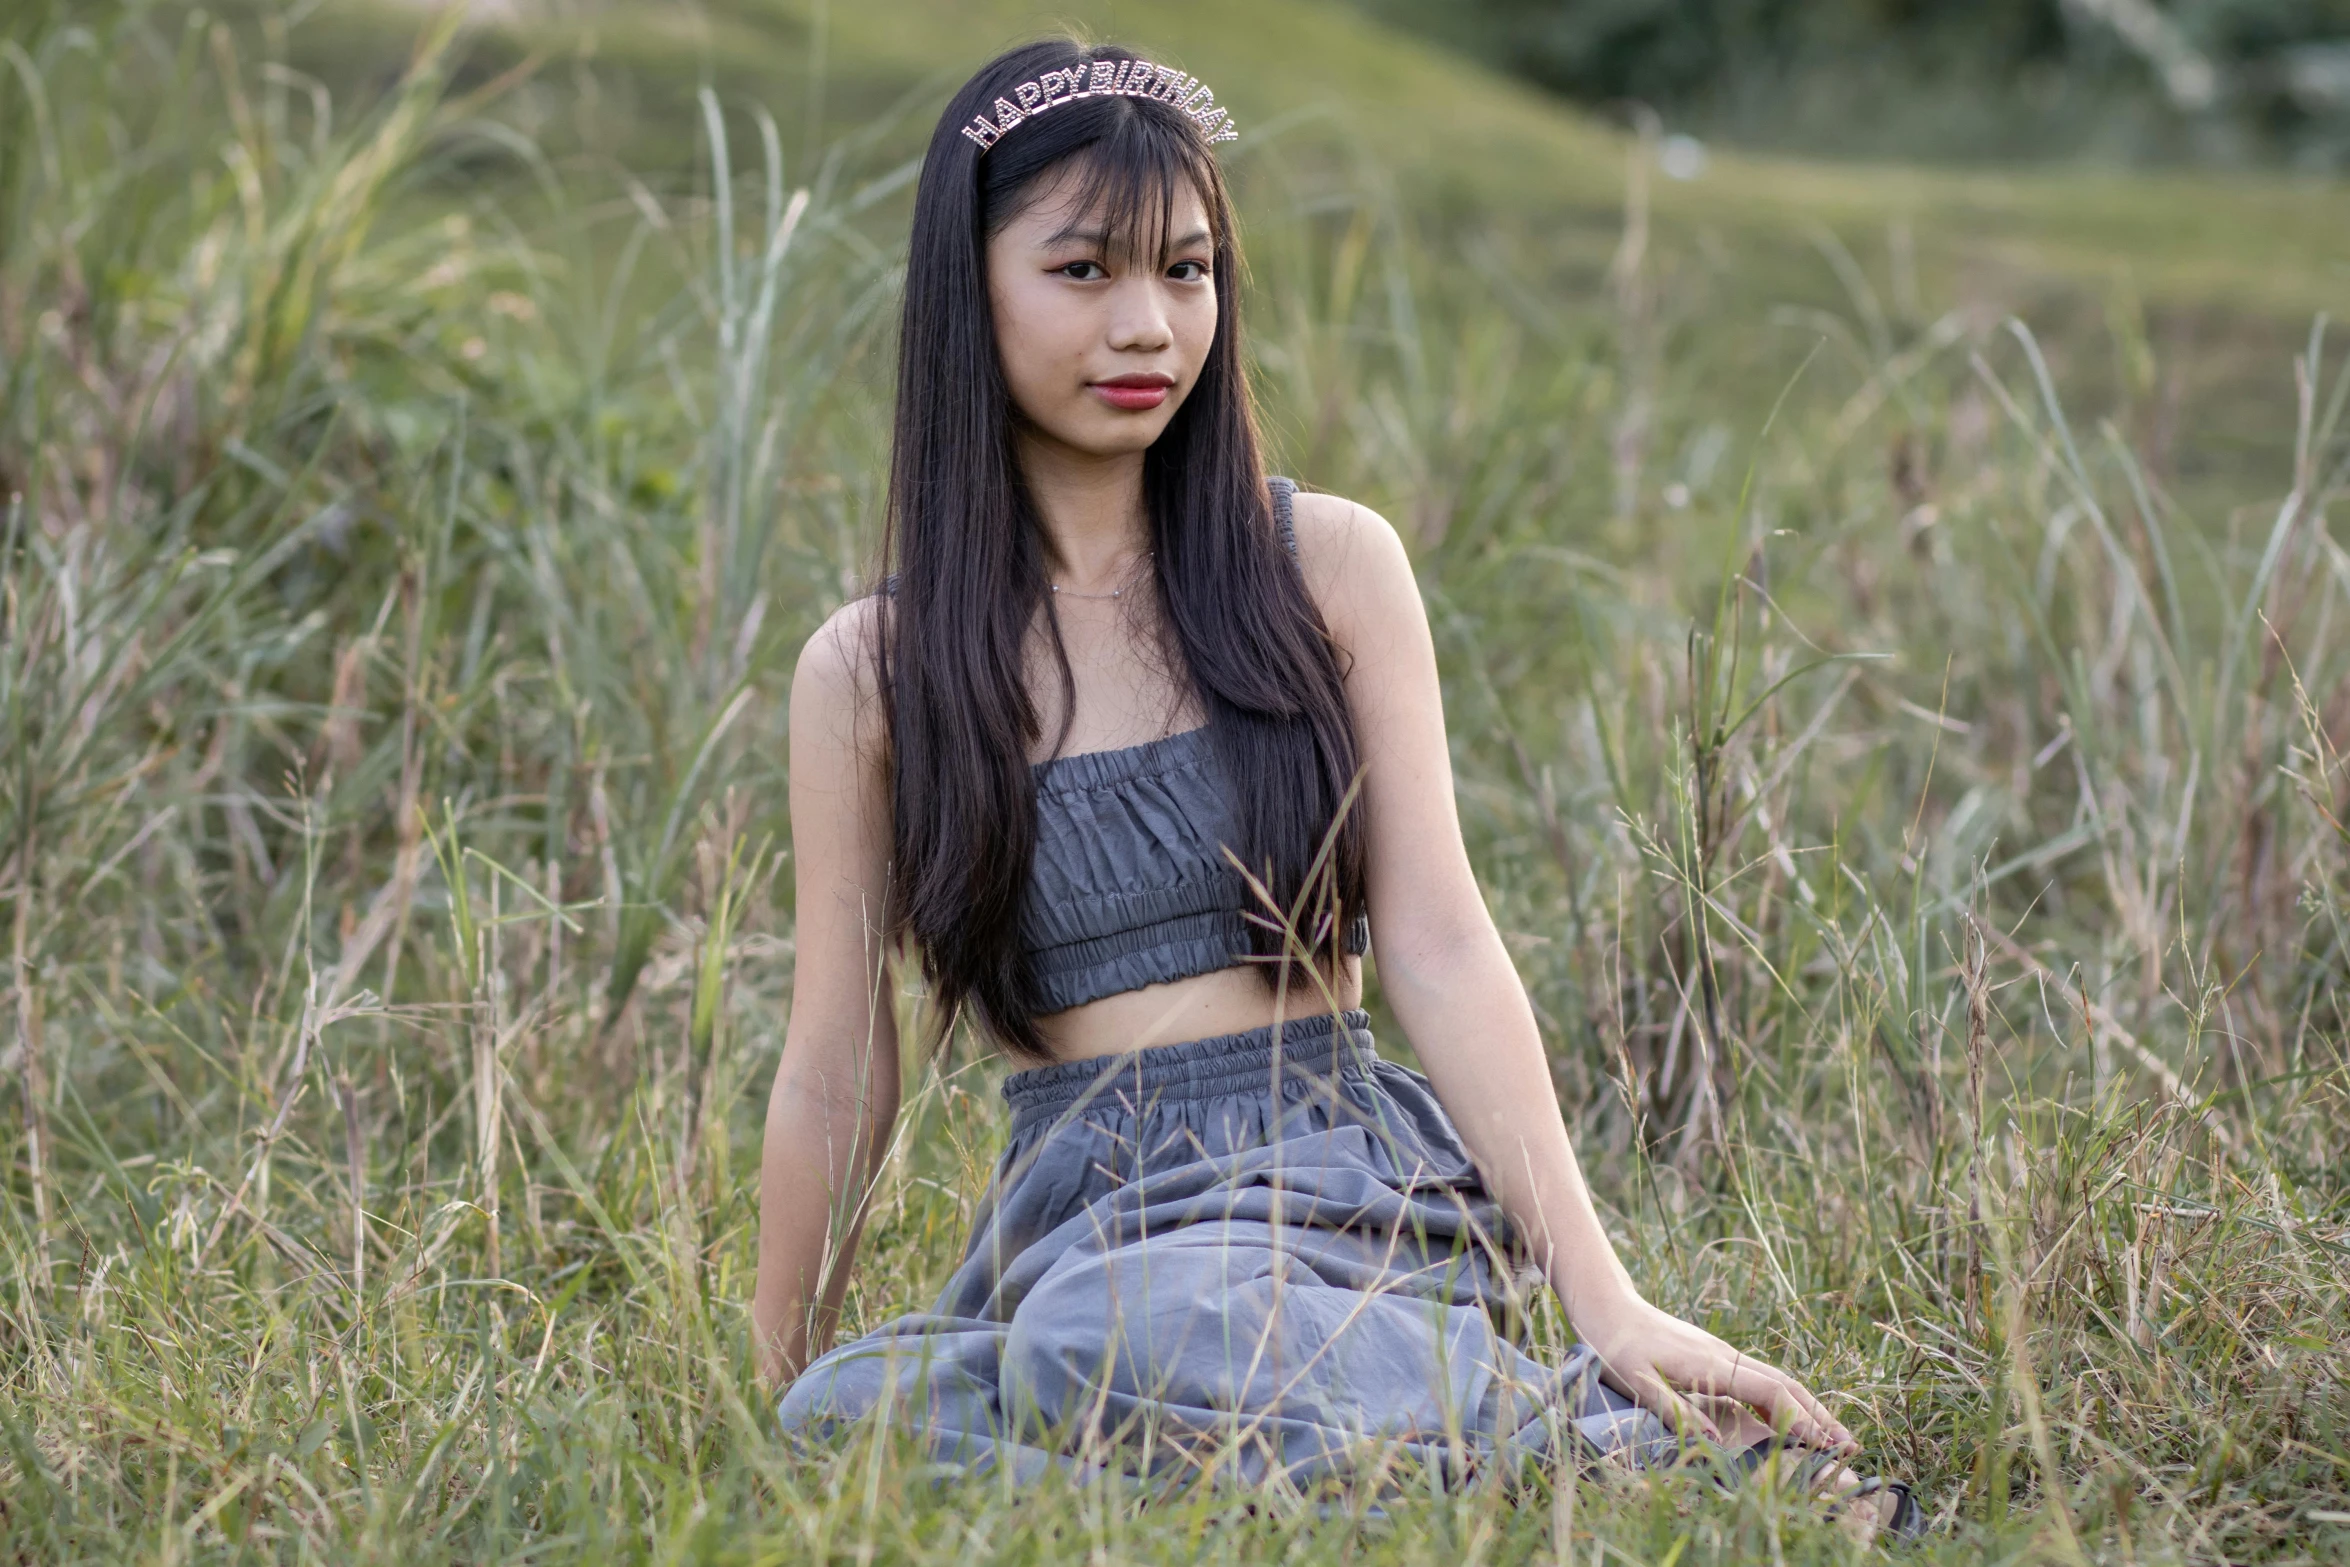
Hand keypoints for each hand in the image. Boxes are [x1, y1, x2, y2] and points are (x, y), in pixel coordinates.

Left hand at [1578, 1294, 1856, 1454]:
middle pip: (1784, 1384)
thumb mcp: (1635, 1381)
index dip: (1799, 1418)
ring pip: (1776, 1379)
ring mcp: (1722, 1353)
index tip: (1825, 1444)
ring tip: (1832, 1435)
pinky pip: (1759, 1378)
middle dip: (1818, 1414)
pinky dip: (1783, 1398)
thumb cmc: (1614, 1344)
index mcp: (1710, 1363)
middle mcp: (1724, 1355)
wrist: (1606, 1304)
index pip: (1769, 1391)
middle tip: (1849, 1444)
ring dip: (1806, 1406)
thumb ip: (1675, 1411)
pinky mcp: (1714, 1355)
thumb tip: (1718, 1442)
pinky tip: (1788, 1417)